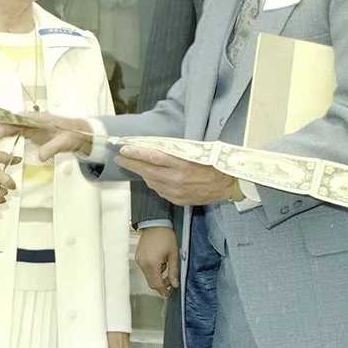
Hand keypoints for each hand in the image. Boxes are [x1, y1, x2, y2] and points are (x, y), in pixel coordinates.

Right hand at [0, 111, 94, 161]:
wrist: (82, 135)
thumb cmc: (74, 135)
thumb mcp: (65, 142)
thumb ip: (53, 148)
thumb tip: (40, 156)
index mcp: (40, 118)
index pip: (20, 118)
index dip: (8, 123)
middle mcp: (34, 119)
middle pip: (14, 121)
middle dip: (0, 127)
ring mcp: (33, 125)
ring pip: (14, 125)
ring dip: (2, 130)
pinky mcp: (33, 131)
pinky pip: (17, 130)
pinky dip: (8, 133)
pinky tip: (1, 138)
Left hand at [117, 144, 238, 207]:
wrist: (228, 184)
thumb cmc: (213, 163)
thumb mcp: (196, 151)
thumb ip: (175, 150)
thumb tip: (154, 146)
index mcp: (181, 164)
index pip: (152, 157)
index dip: (136, 153)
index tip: (123, 149)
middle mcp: (176, 179)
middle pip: (146, 170)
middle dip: (131, 163)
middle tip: (120, 157)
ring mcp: (175, 192)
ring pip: (151, 181)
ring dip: (143, 173)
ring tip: (137, 165)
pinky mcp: (177, 200)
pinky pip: (159, 190)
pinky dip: (155, 182)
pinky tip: (154, 176)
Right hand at [134, 225, 178, 297]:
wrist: (155, 223)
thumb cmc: (166, 236)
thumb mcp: (174, 254)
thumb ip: (174, 271)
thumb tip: (175, 284)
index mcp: (152, 264)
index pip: (157, 284)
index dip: (164, 291)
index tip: (170, 294)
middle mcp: (143, 264)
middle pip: (151, 282)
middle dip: (161, 284)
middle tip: (171, 281)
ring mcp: (139, 260)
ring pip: (148, 276)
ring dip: (157, 276)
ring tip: (166, 265)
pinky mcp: (138, 257)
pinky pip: (145, 269)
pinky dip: (152, 270)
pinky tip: (159, 262)